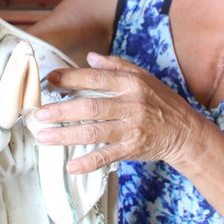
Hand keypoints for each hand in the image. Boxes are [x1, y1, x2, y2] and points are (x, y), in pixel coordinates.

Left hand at [33, 52, 204, 173]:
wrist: (186, 132)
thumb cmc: (162, 102)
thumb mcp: (145, 77)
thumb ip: (117, 66)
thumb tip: (91, 57)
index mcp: (131, 84)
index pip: (96, 78)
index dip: (71, 78)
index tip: (50, 80)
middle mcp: (132, 104)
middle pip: (91, 106)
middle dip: (62, 110)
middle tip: (38, 114)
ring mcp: (133, 128)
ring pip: (94, 131)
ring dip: (67, 135)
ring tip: (44, 136)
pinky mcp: (134, 149)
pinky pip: (108, 156)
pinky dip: (89, 162)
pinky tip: (71, 166)